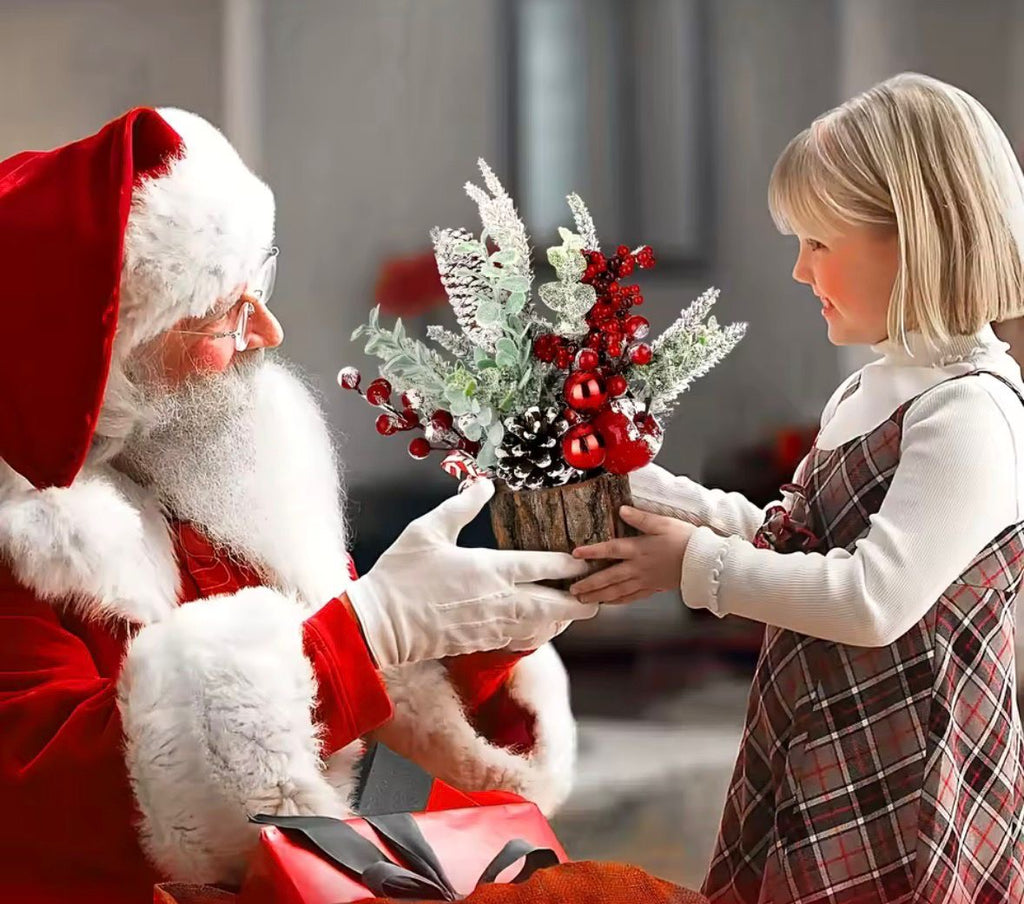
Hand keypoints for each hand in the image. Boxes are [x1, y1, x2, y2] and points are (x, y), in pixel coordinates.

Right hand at [346, 479, 596, 667]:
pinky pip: (525, 639)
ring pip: (546, 626)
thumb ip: (461, 506)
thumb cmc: (400, 574)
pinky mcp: (483, 643)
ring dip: (563, 616)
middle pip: (558, 604)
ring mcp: (494, 626)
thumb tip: (485, 484)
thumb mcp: (427, 530)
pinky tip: (542, 623)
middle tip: (598, 592)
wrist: (379, 626)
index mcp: (492, 569)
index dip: (572, 564)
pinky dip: (541, 631)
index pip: (546, 566)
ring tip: (573, 605)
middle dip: (583, 599)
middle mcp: (501, 601)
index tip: (587, 559)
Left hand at [570, 506, 696, 603]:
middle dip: (589, 584)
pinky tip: (609, 603)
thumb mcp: (663, 523)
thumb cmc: (685, 539)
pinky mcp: (653, 588)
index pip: (610, 550)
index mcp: (639, 549)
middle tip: (573, 590)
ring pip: (617, 591)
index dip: (592, 551)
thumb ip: (641, 517)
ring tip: (584, 600)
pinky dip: (618, 601)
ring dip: (599, 596)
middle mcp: (638, 567)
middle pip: (609, 577)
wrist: (704, 561)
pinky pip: (632, 597)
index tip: (576, 554)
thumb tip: (622, 510)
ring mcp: (645, 580)